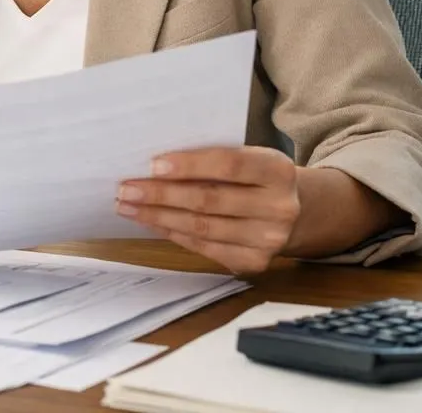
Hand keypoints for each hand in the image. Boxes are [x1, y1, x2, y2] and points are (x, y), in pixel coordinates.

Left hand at [116, 146, 299, 274]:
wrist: (295, 213)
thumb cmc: (256, 177)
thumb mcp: (249, 158)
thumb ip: (214, 159)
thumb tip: (156, 165)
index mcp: (278, 171)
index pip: (228, 165)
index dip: (189, 165)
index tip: (152, 165)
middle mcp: (279, 208)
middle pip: (209, 200)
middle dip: (161, 194)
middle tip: (126, 189)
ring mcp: (268, 240)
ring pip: (202, 227)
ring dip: (158, 216)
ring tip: (128, 206)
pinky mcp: (254, 262)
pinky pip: (203, 247)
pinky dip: (172, 233)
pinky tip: (150, 222)